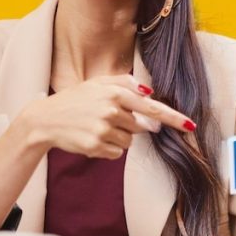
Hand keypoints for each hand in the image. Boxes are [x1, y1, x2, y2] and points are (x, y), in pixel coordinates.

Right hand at [26, 75, 193, 158]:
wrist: (45, 120)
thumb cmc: (76, 100)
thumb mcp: (98, 83)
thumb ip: (125, 83)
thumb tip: (150, 94)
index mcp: (115, 93)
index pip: (151, 108)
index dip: (173, 118)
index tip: (191, 125)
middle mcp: (111, 111)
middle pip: (140, 127)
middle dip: (129, 125)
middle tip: (106, 119)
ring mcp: (103, 130)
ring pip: (129, 141)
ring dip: (118, 137)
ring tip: (96, 127)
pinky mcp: (96, 146)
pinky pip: (117, 153)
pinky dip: (108, 148)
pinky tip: (92, 138)